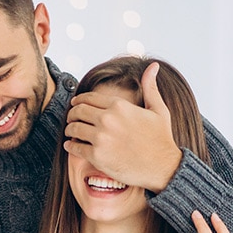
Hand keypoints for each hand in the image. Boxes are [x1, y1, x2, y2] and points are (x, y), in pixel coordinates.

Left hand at [63, 62, 182, 192]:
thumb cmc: (161, 138)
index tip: (75, 104)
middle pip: (78, 111)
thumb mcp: (158, 109)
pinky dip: (70, 146)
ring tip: (70, 132)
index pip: (89, 98)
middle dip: (72, 114)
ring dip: (69, 129)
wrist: (163, 167)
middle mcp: (108, 119)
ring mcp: (101, 138)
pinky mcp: (96, 156)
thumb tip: (153, 65)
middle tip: (71, 118)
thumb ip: (150, 87)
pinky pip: (74, 147)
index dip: (79, 100)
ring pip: (73, 128)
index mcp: (119, 106)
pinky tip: (70, 145)